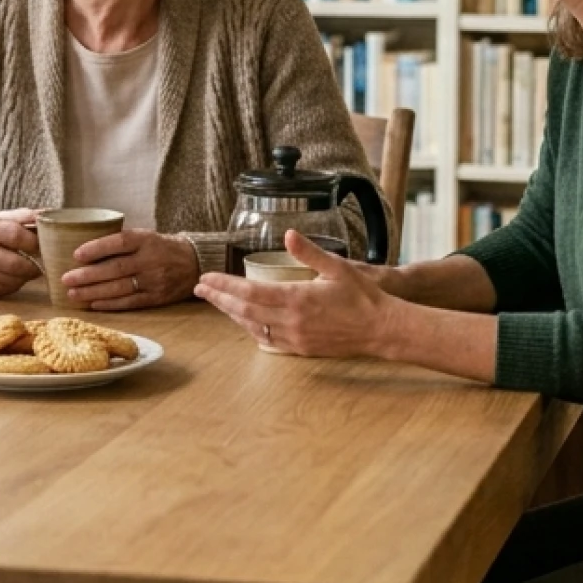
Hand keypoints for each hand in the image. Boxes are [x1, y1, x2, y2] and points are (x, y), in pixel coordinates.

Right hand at [0, 208, 40, 297]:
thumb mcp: (4, 219)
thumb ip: (25, 217)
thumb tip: (46, 215)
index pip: (15, 235)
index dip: (34, 243)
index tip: (45, 246)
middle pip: (14, 263)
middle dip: (33, 267)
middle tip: (41, 265)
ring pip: (10, 280)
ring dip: (25, 277)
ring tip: (28, 271)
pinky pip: (3, 290)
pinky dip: (14, 285)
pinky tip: (14, 278)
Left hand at [59, 228, 201, 310]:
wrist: (195, 263)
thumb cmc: (161, 247)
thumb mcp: (146, 236)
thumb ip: (121, 241)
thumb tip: (84, 248)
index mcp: (146, 240)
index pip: (119, 242)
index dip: (97, 248)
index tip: (76, 254)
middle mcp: (150, 260)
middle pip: (115, 269)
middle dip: (87, 275)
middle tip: (66, 279)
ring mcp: (154, 281)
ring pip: (119, 288)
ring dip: (93, 292)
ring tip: (72, 293)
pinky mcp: (156, 298)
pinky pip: (129, 302)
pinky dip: (109, 304)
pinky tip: (93, 304)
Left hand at [195, 230, 402, 356]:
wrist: (381, 329)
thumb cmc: (363, 297)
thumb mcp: (337, 267)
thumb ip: (309, 252)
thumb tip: (288, 234)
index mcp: (297, 299)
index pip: (249, 292)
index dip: (224, 285)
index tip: (206, 279)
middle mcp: (291, 321)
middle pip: (243, 310)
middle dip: (219, 299)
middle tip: (201, 289)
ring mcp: (295, 337)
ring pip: (252, 326)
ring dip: (232, 313)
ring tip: (217, 301)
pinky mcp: (301, 348)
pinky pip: (267, 339)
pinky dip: (251, 327)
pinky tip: (245, 320)